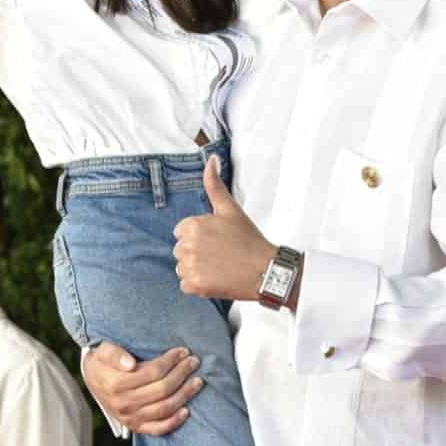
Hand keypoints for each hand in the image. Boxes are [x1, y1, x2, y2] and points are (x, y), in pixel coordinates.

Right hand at [81, 342, 202, 436]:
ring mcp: (130, 418)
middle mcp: (124, 404)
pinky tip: (187, 411)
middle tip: (194, 361)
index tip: (183, 351)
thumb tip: (130, 363)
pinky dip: (174, 422)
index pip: (152, 372)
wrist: (93, 380)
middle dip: (181, 374)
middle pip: (162, 389)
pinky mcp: (136, 427)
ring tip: (197, 381)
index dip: (170, 361)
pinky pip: (158, 429)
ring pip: (164, 408)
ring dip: (184, 395)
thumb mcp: (103, 351)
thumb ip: (115, 354)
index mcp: (116, 384)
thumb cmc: (102, 362)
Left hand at [172, 157, 274, 300]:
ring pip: (182, 267)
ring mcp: (190, 267)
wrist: (265, 270)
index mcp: (192, 225)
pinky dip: (198, 284)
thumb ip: (215, 184)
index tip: (218, 239)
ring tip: (219, 266)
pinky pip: (186, 284)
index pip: (182, 231)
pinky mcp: (194, 285)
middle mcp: (187, 246)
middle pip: (181, 249)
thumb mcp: (230, 208)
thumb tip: (211, 159)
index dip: (201, 235)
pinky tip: (216, 278)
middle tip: (221, 253)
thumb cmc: (249, 239)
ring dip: (197, 268)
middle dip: (197, 251)